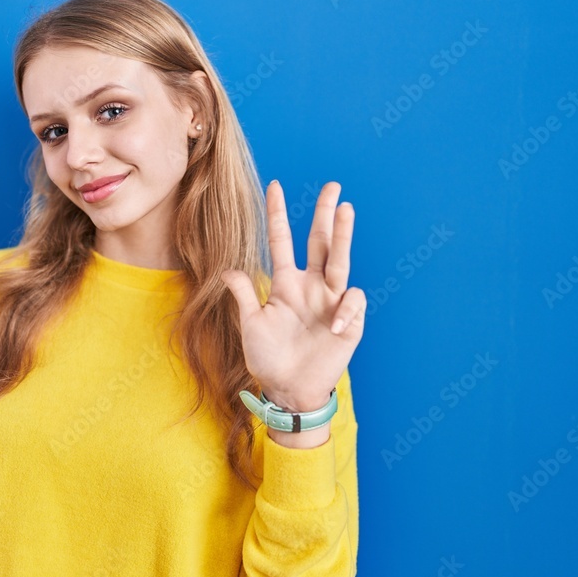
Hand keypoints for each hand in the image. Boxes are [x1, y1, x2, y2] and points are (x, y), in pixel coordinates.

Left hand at [221, 180, 364, 412]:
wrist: (289, 390)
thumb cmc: (268, 358)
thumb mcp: (251, 325)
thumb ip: (244, 296)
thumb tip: (226, 270)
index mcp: (286, 284)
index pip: (282, 241)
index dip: (278, 215)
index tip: (274, 187)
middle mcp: (311, 286)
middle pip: (320, 242)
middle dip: (326, 214)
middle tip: (333, 186)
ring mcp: (330, 301)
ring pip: (340, 260)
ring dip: (343, 235)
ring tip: (347, 209)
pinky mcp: (348, 320)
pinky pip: (351, 302)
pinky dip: (345, 309)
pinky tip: (334, 327)